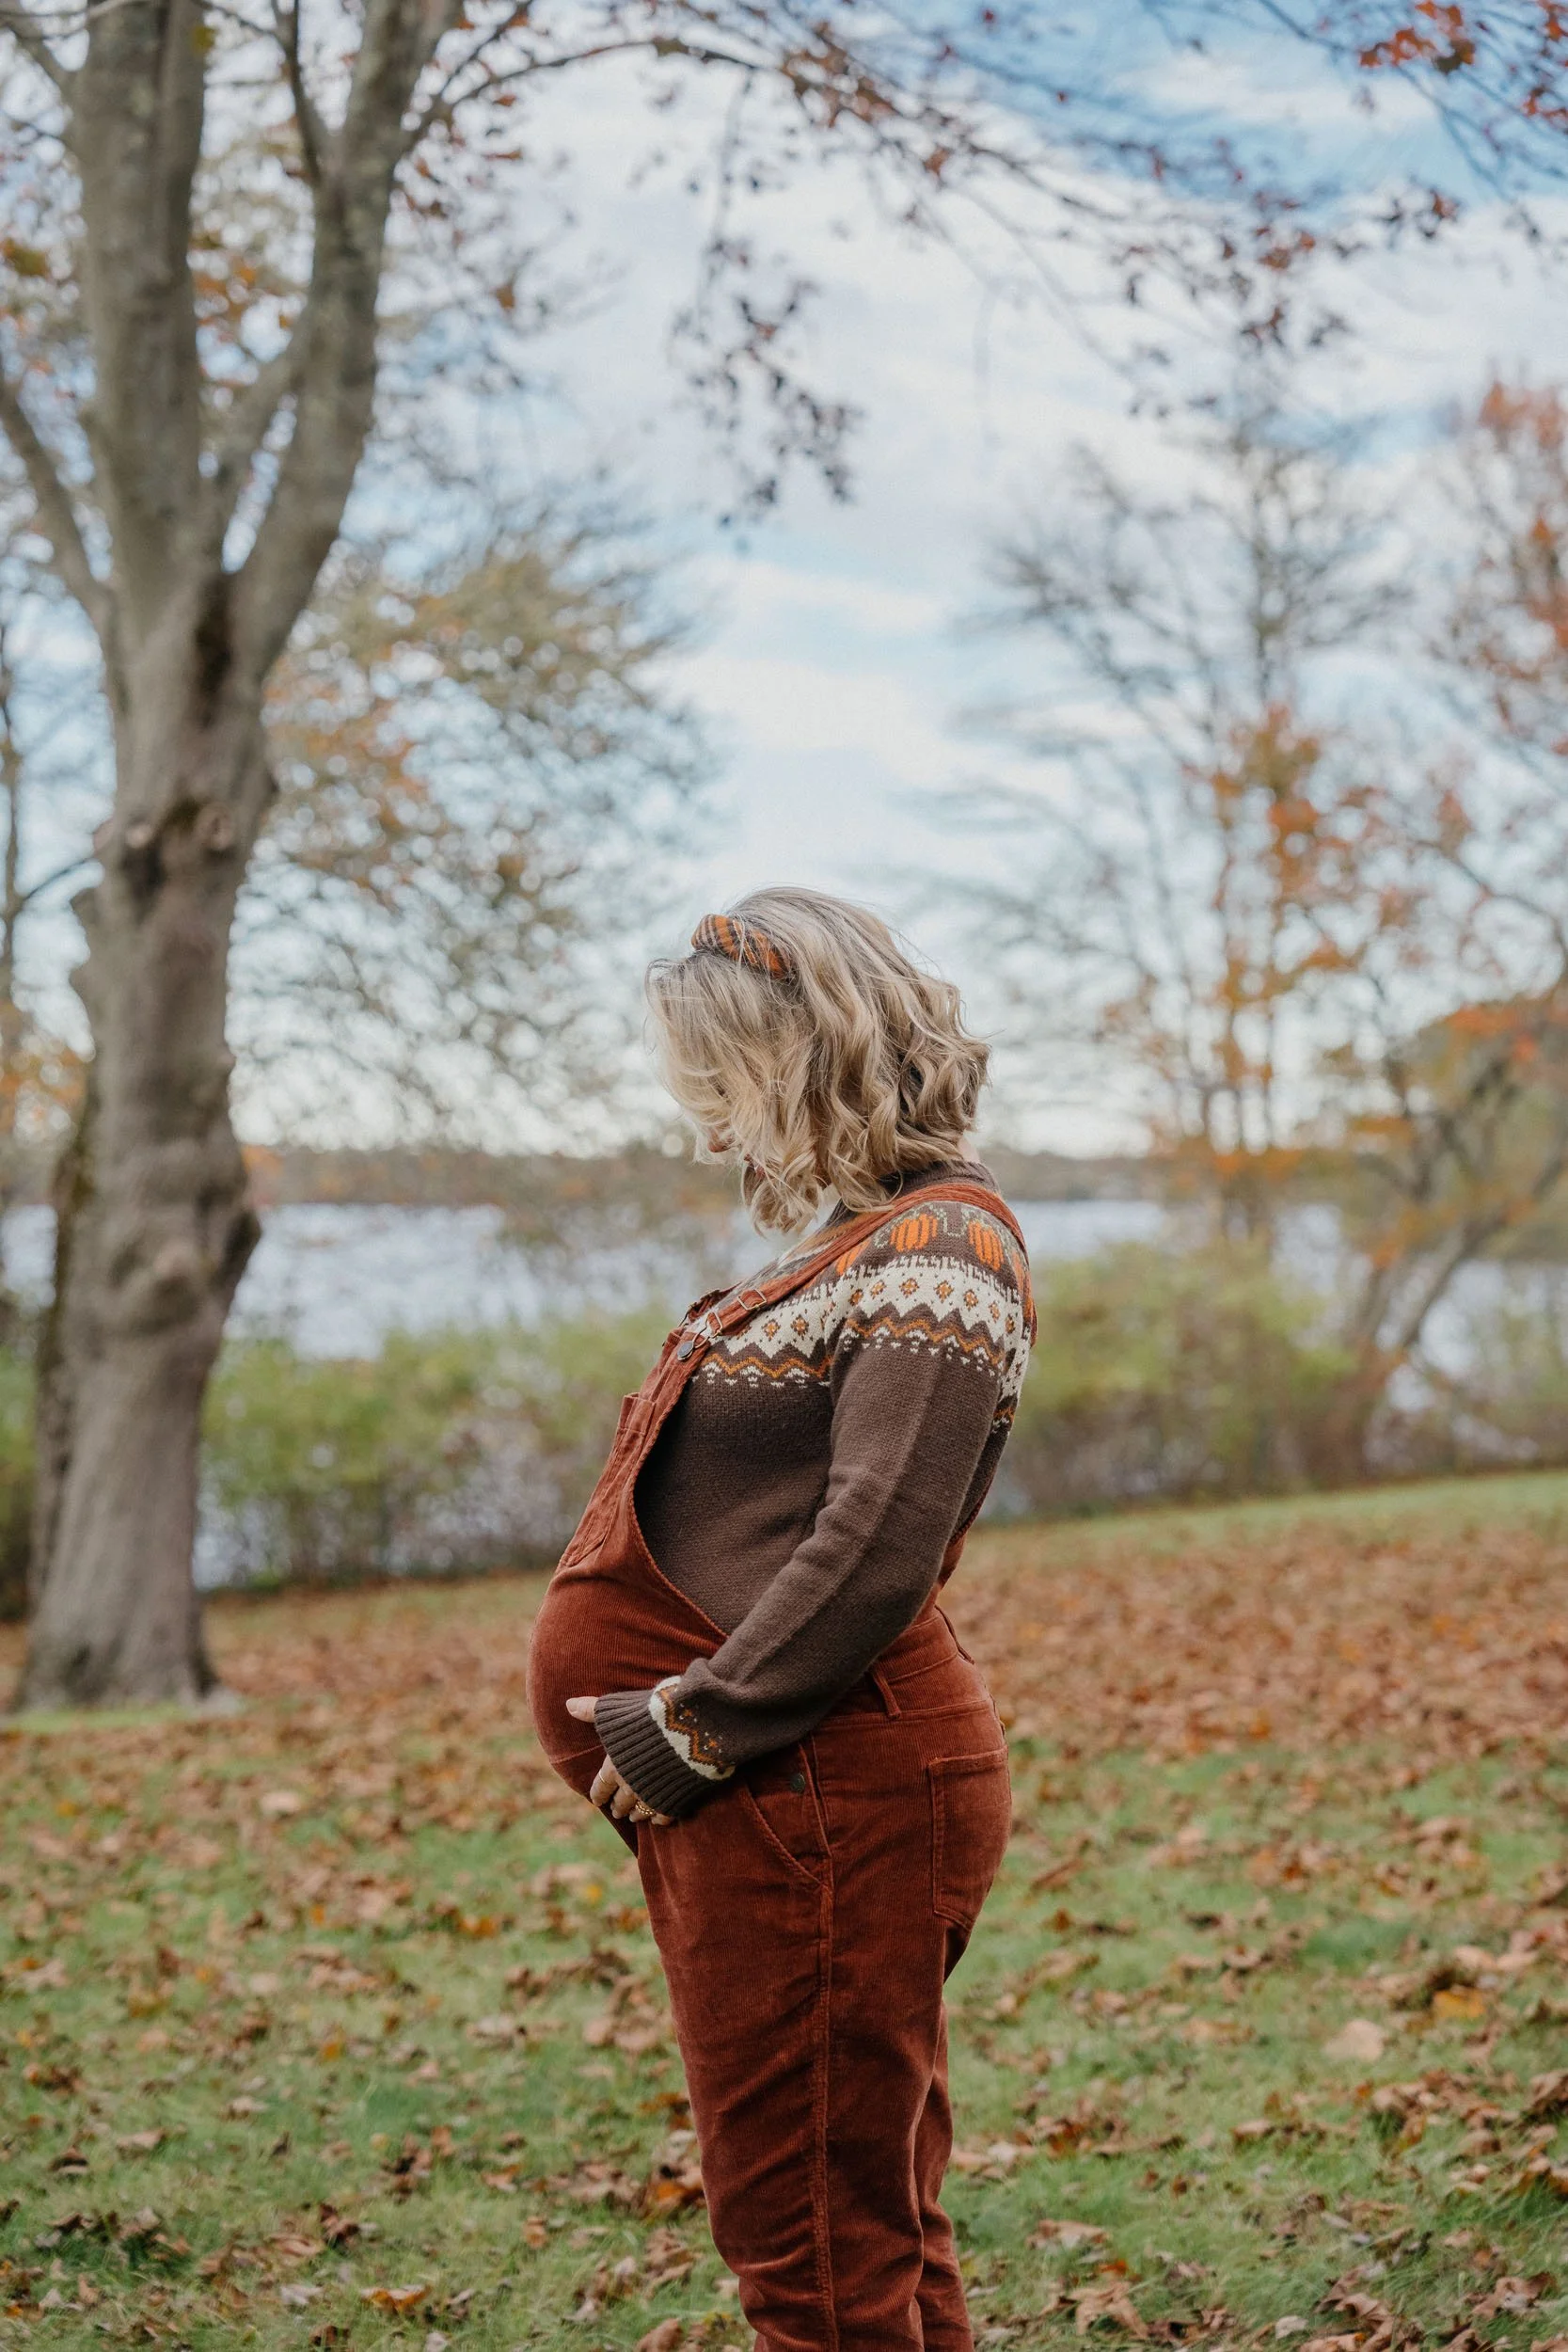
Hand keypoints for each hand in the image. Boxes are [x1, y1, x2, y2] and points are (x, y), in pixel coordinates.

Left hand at [565, 1696, 673, 1825]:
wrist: (688, 1728)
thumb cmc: (647, 1715)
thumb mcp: (615, 1711)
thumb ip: (592, 1710)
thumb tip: (568, 1704)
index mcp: (614, 1767)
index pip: (601, 1787)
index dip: (598, 1794)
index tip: (597, 1801)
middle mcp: (631, 1786)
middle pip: (620, 1802)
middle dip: (617, 1806)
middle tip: (616, 1811)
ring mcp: (653, 1796)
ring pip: (640, 1812)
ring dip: (636, 1814)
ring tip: (635, 1816)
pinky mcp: (675, 1799)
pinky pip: (664, 1816)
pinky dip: (659, 1818)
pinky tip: (658, 1818)